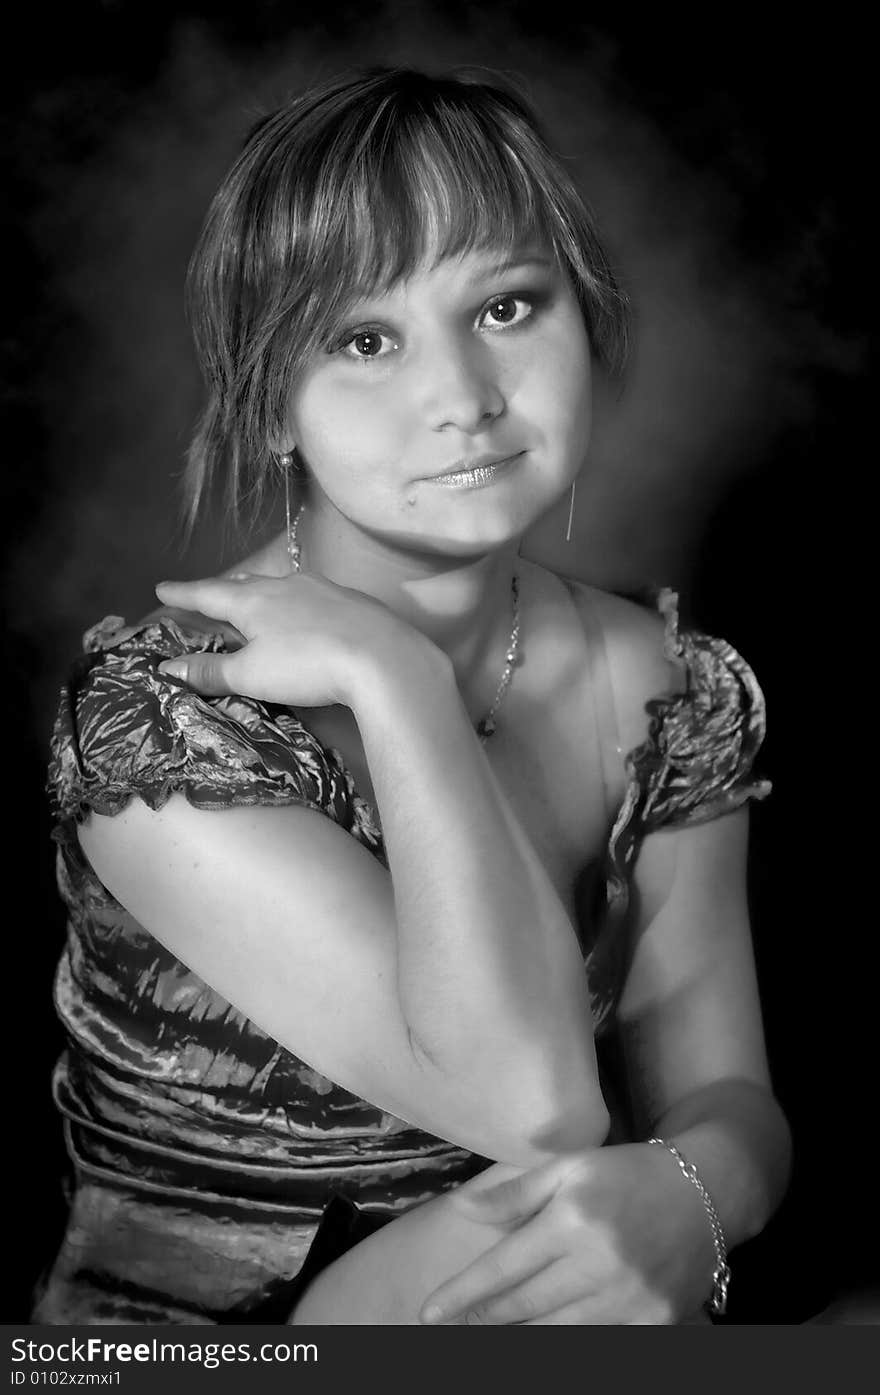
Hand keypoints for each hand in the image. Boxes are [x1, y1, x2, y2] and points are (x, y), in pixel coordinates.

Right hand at [153, 571, 418, 707]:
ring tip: (255, 601)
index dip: (183, 594)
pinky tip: (307, 614)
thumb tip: (169, 666)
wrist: (382, 657)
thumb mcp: (251, 675)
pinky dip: (298, 604)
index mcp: (252, 601)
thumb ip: (210, 671)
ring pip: (281, 586)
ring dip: (263, 594)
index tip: (162, 588)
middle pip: (245, 585)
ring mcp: (322, 588)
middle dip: (224, 591)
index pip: (207, 593)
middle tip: (208, 595)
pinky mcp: (352, 601)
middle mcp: (285, 585)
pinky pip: (314, 596)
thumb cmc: (306, 666)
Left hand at [419, 1144, 717, 1324]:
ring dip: (519, 1336)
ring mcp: (630, 1299)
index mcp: (573, 1220)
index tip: (429, 1312)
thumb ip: (515, 1193)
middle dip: (482, 1320)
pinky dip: (567, 1343)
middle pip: (524, 1307)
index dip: (462, 1295)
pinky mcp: (655, 1323)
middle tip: (452, 1328)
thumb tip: (461, 1210)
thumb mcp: (570, 1167)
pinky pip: (599, 1345)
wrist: (708, 1191)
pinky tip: (543, 1338)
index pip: (504, 1268)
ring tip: (490, 1333)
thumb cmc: (627, 1173)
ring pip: (557, 1334)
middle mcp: (599, 1263)